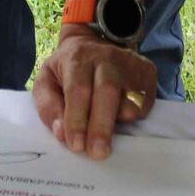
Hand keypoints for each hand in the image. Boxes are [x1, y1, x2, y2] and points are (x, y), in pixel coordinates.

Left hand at [31, 25, 159, 158]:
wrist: (93, 42)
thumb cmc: (67, 70)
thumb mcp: (46, 81)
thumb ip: (48, 107)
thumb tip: (62, 133)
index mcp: (77, 58)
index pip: (78, 89)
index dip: (76, 119)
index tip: (76, 145)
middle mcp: (106, 58)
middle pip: (107, 91)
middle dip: (102, 126)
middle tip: (98, 153)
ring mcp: (130, 64)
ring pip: (131, 99)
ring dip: (118, 123)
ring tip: (106, 134)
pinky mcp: (148, 72)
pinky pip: (145, 103)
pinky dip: (133, 117)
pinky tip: (119, 116)